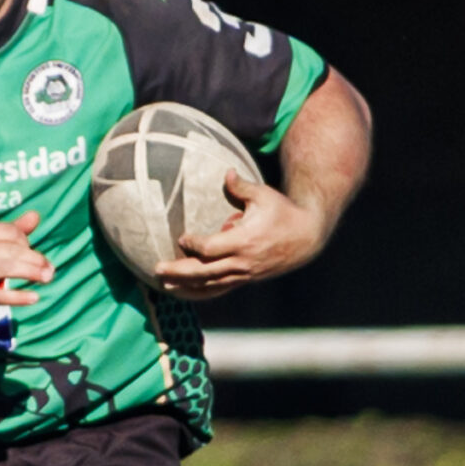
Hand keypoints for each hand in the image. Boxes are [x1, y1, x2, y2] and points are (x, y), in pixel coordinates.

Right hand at [0, 210, 52, 322]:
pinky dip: (20, 296)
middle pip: (12, 249)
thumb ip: (13, 231)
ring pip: (8, 267)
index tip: (31, 254)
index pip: (10, 232)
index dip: (26, 241)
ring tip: (48, 277)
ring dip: (32, 272)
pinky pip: (2, 295)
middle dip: (35, 258)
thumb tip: (35, 215)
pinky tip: (35, 297)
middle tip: (50, 270)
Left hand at [155, 170, 325, 298]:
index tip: (183, 238)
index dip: (194, 245)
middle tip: (157, 269)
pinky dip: (201, 293)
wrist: (307, 237)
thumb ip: (241, 187)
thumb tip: (226, 172)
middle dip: (179, 271)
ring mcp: (244, 273)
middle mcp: (243, 261)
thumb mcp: (264, 196)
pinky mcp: (246, 279)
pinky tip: (185, 293)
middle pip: (205, 271)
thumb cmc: (283, 212)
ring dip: (186, 285)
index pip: (212, 248)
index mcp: (245, 241)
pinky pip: (220, 290)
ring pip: (210, 284)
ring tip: (164, 285)